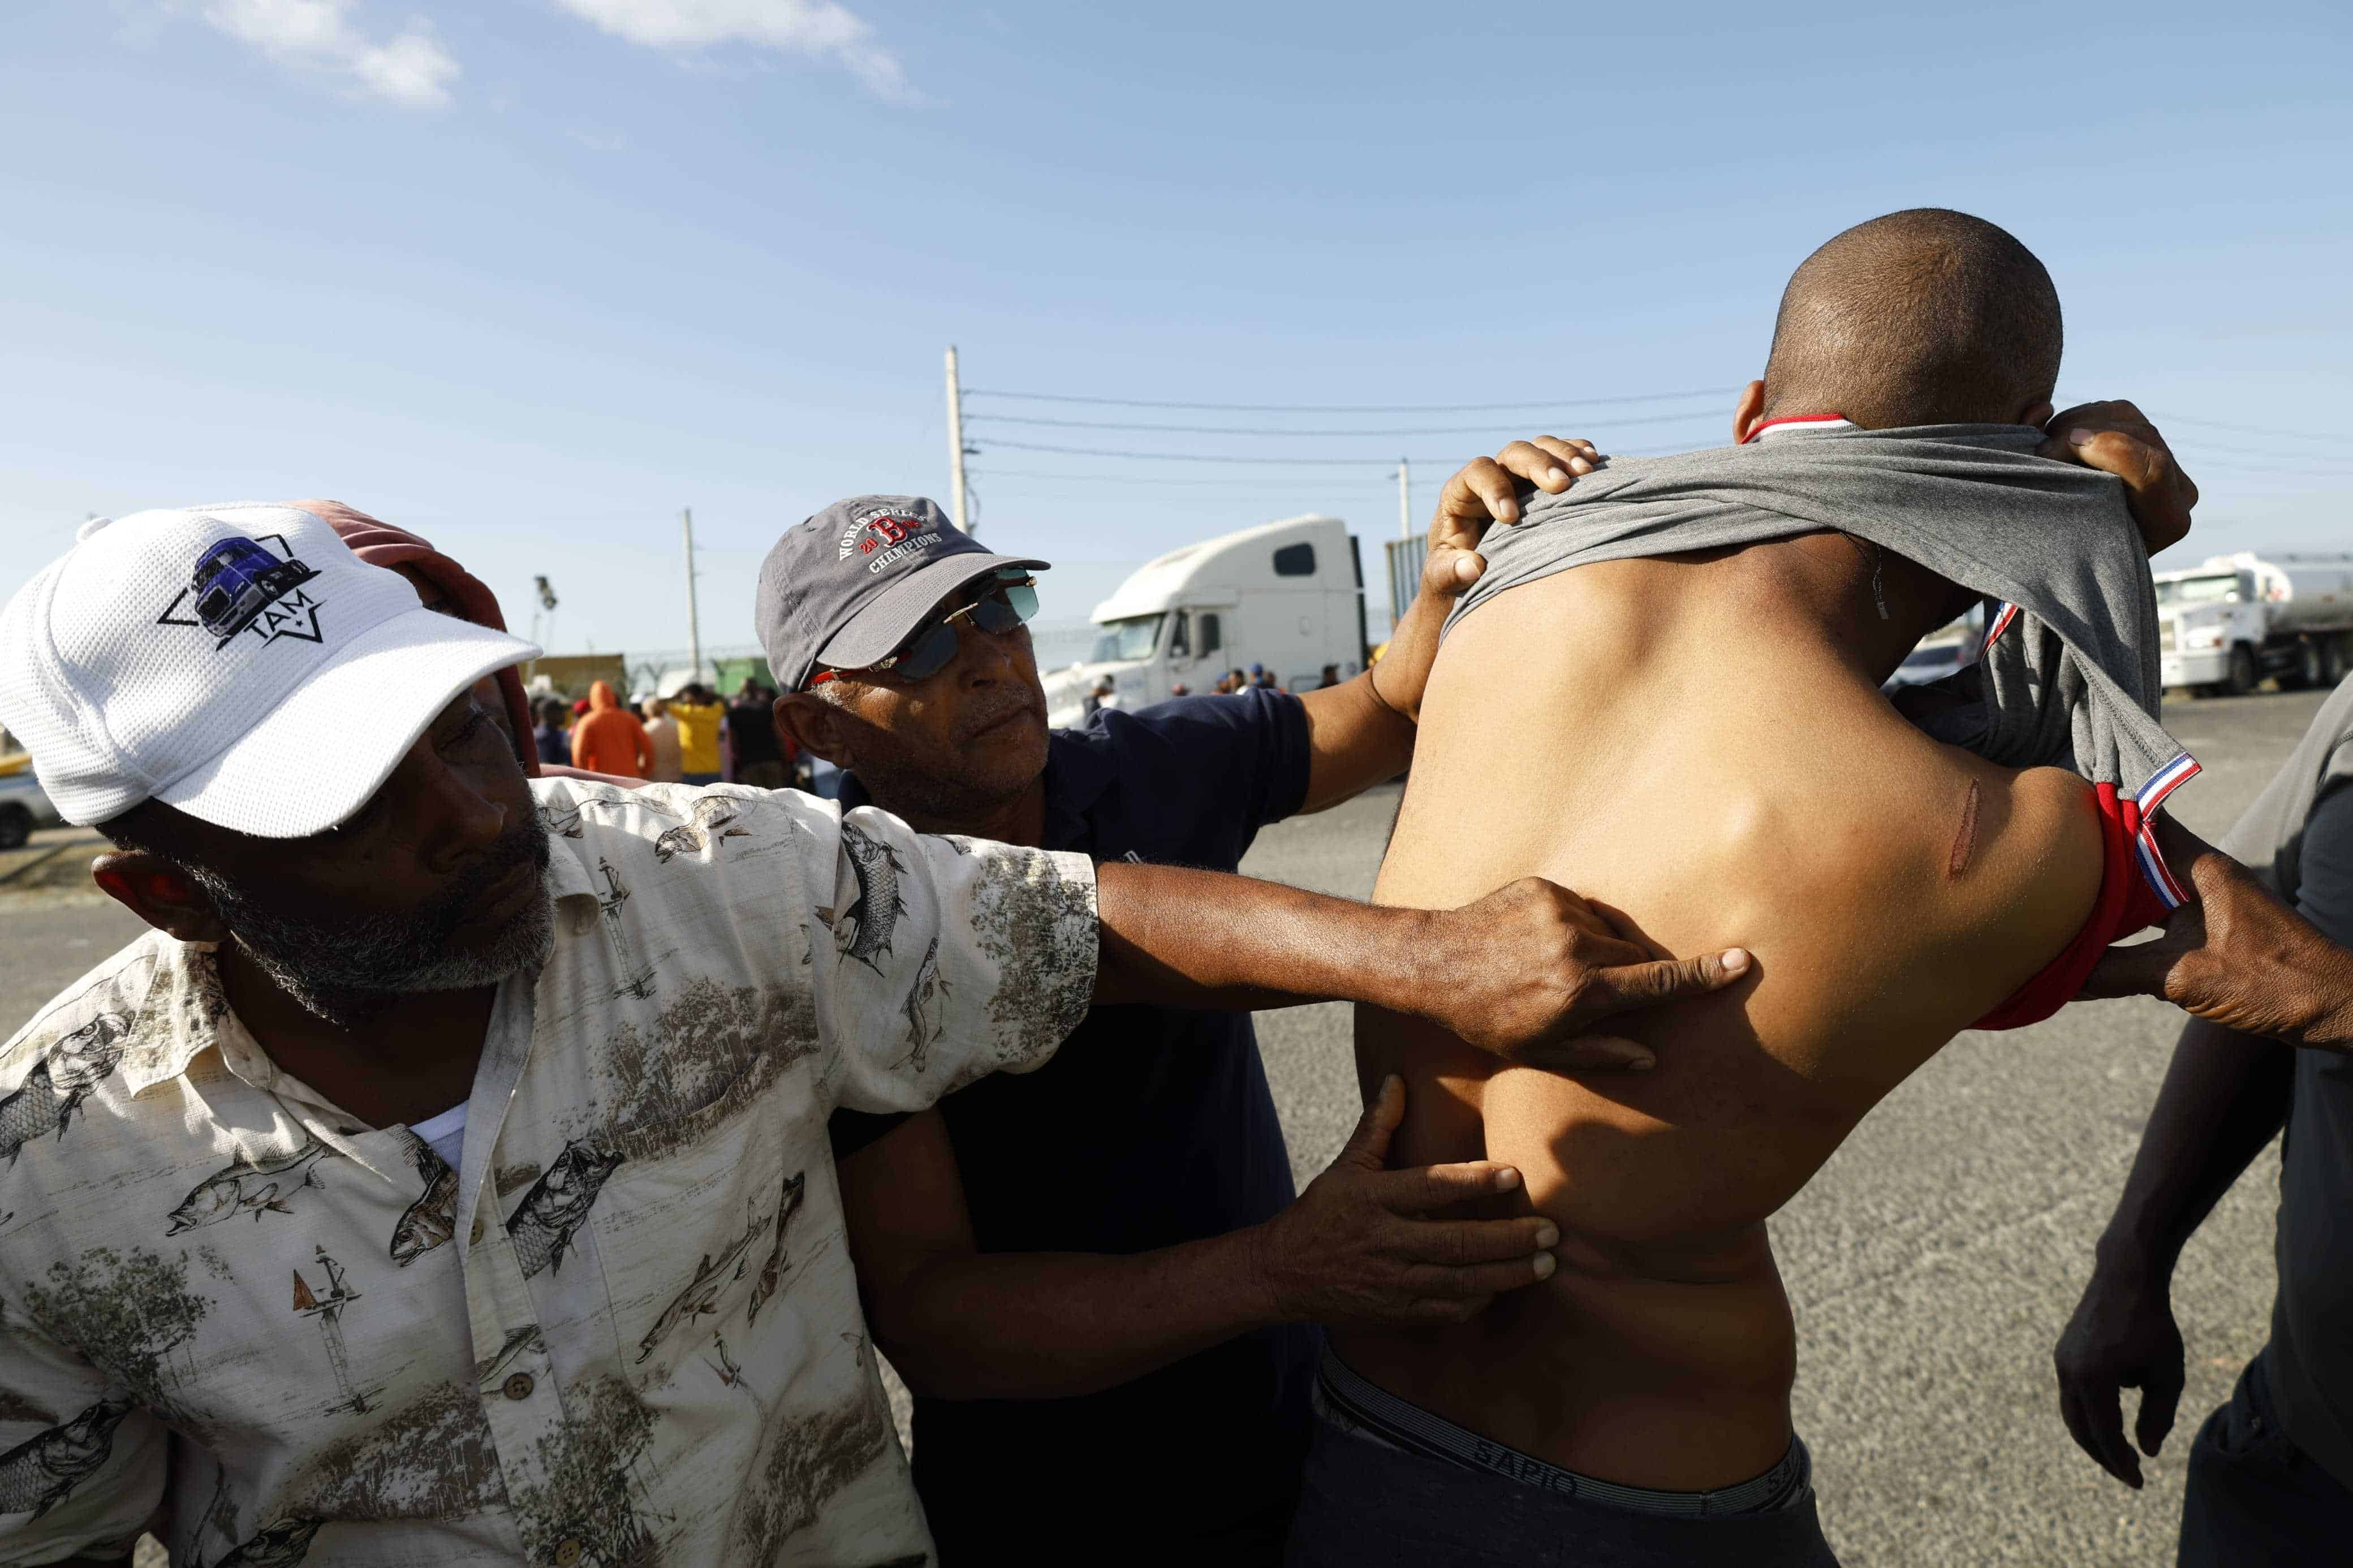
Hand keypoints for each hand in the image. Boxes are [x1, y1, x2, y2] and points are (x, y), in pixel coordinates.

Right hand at [1250, 1076, 1557, 1325]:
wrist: (1282, 1275)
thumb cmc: (1320, 1213)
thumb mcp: (1345, 1166)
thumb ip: (1378, 1126)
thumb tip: (1398, 1079)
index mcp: (1372, 1199)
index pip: (1430, 1188)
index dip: (1473, 1181)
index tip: (1515, 1174)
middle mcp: (1384, 1241)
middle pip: (1457, 1242)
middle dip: (1509, 1239)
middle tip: (1551, 1230)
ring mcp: (1391, 1282)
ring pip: (1460, 1282)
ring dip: (1508, 1274)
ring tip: (1547, 1263)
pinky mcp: (1395, 1312)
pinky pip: (1447, 1310)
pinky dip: (1479, 1300)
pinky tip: (1506, 1288)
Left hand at [1415, 877, 1751, 1070]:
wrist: (1435, 963)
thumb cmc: (1488, 1017)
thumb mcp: (1540, 1050)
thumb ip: (1600, 1053)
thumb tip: (1650, 1057)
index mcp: (1581, 992)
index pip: (1657, 982)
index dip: (1702, 974)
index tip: (1741, 960)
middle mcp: (1576, 947)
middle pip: (1635, 956)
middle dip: (1627, 973)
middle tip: (1588, 990)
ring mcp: (1559, 912)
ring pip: (1609, 930)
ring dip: (1597, 948)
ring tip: (1551, 965)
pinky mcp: (1544, 887)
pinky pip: (1581, 907)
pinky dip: (1572, 924)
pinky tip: (1538, 942)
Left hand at [1423, 437, 1601, 598]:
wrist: (1473, 571)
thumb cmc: (1453, 572)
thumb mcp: (1443, 576)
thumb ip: (1449, 571)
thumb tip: (1472, 566)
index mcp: (1461, 493)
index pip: (1477, 473)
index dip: (1494, 488)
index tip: (1510, 518)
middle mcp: (1493, 476)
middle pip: (1515, 453)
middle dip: (1538, 464)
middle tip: (1562, 485)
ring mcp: (1520, 476)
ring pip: (1541, 447)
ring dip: (1565, 455)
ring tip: (1587, 472)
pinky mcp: (1542, 481)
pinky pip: (1561, 456)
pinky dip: (1578, 454)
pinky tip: (1595, 462)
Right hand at [2036, 401, 2197, 555]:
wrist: (2076, 562)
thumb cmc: (2063, 557)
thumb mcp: (2061, 538)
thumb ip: (2053, 487)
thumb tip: (2041, 413)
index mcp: (2166, 522)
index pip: (2152, 469)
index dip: (2109, 448)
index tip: (2060, 449)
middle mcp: (2176, 489)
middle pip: (2140, 435)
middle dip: (2084, 433)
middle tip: (2041, 451)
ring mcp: (2164, 461)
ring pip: (2128, 416)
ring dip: (2079, 421)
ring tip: (2046, 444)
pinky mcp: (2143, 441)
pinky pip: (2119, 412)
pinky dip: (2082, 416)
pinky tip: (2057, 436)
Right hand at [2054, 1250, 2185, 1487]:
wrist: (2125, 1276)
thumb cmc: (2153, 1324)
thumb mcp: (2168, 1373)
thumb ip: (2159, 1415)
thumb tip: (2146, 1451)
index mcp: (2094, 1379)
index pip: (2105, 1435)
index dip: (2122, 1463)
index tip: (2139, 1482)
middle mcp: (2069, 1372)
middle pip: (2081, 1430)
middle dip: (2104, 1456)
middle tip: (2129, 1474)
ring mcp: (2062, 1361)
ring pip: (2073, 1413)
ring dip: (2095, 1436)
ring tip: (2121, 1451)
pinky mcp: (2063, 1353)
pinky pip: (2073, 1394)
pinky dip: (2091, 1413)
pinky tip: (2114, 1415)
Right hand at [2079, 814, 2352, 1045]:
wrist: (2338, 1011)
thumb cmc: (2277, 985)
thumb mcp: (2186, 978)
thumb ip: (2118, 972)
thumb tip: (2059, 975)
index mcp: (2202, 868)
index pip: (2143, 821)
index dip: (2100, 815)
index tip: (2056, 817)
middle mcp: (2205, 876)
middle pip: (2136, 855)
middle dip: (2092, 861)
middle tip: (2043, 866)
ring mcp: (2209, 903)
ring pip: (2145, 887)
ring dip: (2109, 897)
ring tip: (2059, 903)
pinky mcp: (2212, 930)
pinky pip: (2157, 916)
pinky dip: (2128, 924)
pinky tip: (2099, 941)